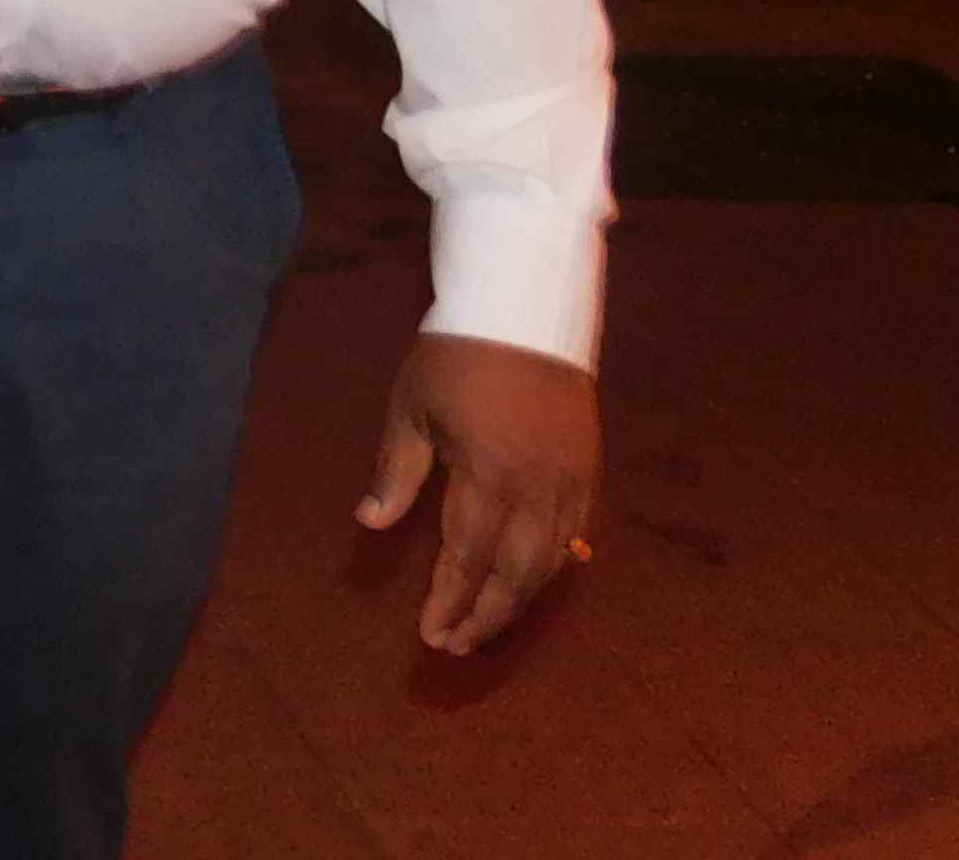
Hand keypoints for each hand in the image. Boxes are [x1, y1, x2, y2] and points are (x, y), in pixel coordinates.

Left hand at [357, 331, 597, 652]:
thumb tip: (370, 522)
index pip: (468, 557)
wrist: (527, 312)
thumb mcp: (411, 407)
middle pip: (516, 576)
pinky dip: (555, 567)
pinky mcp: (588, 473)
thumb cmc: (456, 356)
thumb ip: (396, 471)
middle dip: (486, 616)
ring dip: (519, 600)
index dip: (450, 601)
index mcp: (488, 475)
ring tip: (487, 625)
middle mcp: (537, 490)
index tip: (431, 635)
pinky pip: (575, 536)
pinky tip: (534, 582)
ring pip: (551, 564)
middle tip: (457, 646)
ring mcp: (570, 484)